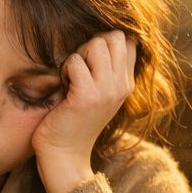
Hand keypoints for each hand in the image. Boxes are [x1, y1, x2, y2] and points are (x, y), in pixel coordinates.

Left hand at [31, 30, 136, 192]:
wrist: (65, 155)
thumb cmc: (74, 120)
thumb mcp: (99, 93)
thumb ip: (106, 69)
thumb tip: (102, 37)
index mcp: (127, 83)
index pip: (127, 41)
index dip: (105, 43)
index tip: (91, 64)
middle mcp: (122, 85)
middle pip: (113, 37)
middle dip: (92, 45)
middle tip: (79, 69)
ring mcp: (107, 90)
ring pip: (96, 43)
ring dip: (78, 55)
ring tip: (71, 77)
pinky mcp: (87, 95)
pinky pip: (75, 60)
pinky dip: (64, 69)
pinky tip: (63, 87)